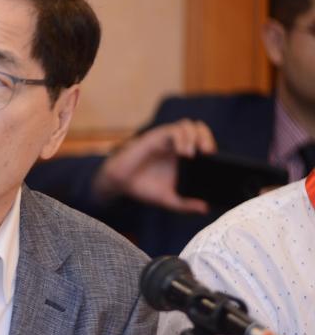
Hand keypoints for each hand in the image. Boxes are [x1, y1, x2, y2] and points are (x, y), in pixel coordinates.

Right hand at [93, 119, 215, 213]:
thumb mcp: (168, 199)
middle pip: (198, 129)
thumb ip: (185, 204)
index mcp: (182, 155)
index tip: (214, 160)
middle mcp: (175, 144)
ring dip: (194, 137)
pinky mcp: (155, 137)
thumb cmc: (144, 188)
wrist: (120, 184)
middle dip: (207, 137)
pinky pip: (173, 130)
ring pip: (188, 125)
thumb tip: (205, 208)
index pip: (203, 141)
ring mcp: (165, 140)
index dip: (211, 146)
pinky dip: (182, 139)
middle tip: (208, 153)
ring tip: (192, 155)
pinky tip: (183, 153)